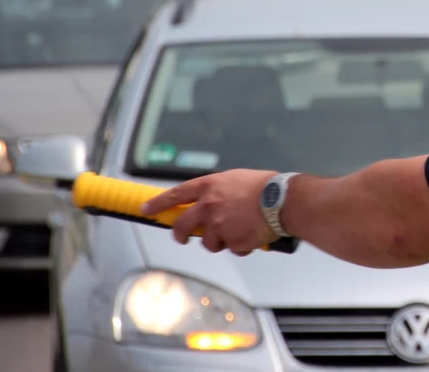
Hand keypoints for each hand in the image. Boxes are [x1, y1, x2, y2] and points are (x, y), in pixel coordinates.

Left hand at [141, 169, 277, 255]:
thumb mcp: (236, 179)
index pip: (176, 195)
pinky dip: (241, 245)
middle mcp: (209, 207)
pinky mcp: (232, 241)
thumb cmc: (265, 185)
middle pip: (182, 226)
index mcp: (210, 187)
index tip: (146, 209)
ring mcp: (219, 226)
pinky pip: (232, 248)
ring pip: (209, 242)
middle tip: (184, 237)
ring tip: (240, 229)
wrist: (283, 200)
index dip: (158, 203)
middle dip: (180, 234)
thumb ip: (218, 191)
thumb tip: (209, 203)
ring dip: (220, 240)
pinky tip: (252, 234)